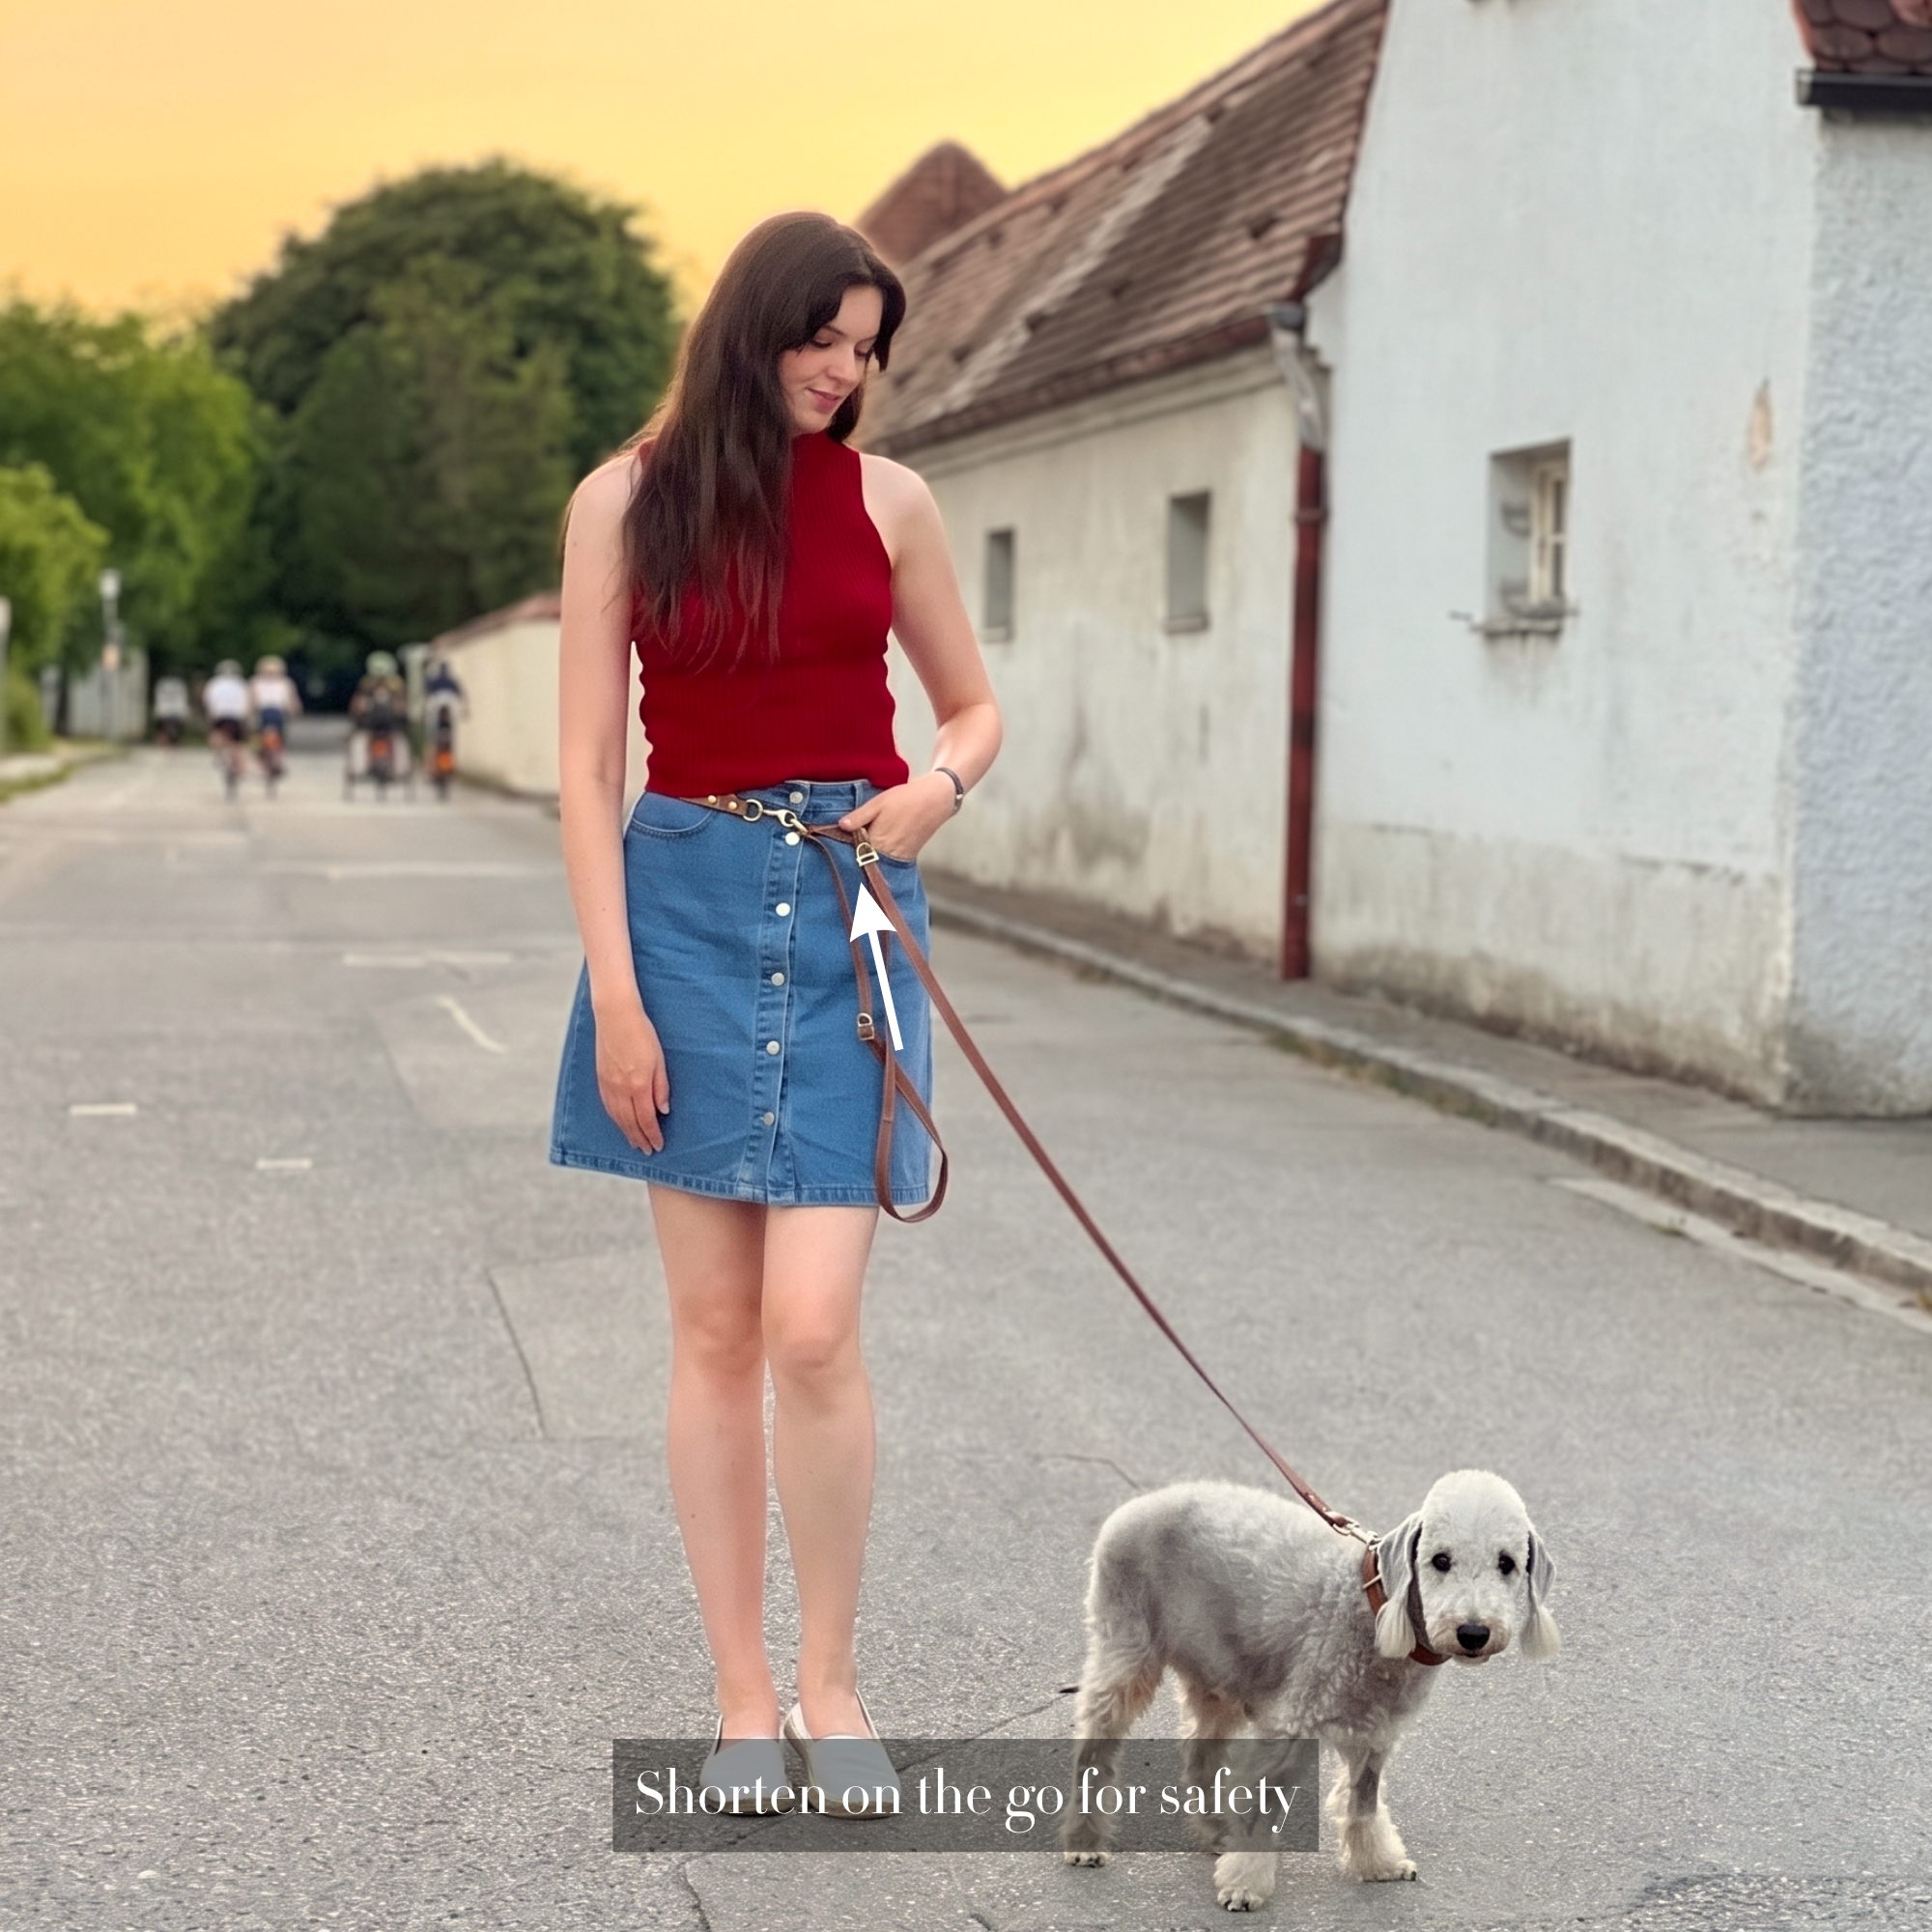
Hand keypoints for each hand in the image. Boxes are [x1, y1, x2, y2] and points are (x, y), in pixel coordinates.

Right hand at [594, 999, 670, 1151]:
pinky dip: (615, 1119)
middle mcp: (620, 1088)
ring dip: (626, 1132)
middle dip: (639, 1138)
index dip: (652, 1134)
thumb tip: (662, 1111)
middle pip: (629, 1122)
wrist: (616, 1016)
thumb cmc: (642, 1034)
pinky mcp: (600, 1078)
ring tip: (634, 1142)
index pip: (645, 1119)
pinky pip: (607, 1106)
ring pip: (616, 1116)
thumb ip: (660, 1087)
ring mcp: (608, 1084)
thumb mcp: (659, 1060)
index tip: (658, 1145)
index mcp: (637, 1085)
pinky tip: (620, 1123)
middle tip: (647, 1151)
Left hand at [838, 772, 955, 859]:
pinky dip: (881, 859)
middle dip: (855, 858)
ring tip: (858, 852)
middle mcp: (888, 854)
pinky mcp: (908, 856)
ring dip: (868, 860)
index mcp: (877, 841)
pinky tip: (875, 851)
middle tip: (841, 853)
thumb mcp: (878, 803)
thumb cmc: (905, 798)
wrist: (936, 800)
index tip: (834, 847)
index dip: (844, 850)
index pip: (854, 853)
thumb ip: (859, 817)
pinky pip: (889, 862)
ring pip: (877, 864)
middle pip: (865, 862)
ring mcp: (899, 857)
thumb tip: (841, 826)